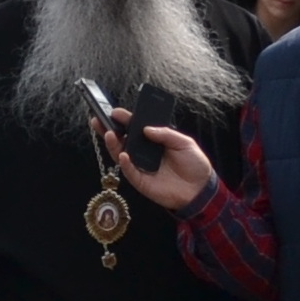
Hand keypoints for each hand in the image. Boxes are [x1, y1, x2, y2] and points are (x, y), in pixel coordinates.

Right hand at [102, 118, 217, 211]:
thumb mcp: (184, 142)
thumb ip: (165, 134)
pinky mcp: (141, 181)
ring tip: (109, 133)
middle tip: (98, 119)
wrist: (201, 188)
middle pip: (122, 140)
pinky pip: (129, 171)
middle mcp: (143, 153)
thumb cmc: (194, 164)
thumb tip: (146, 129)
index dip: (125, 119)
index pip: (135, 128)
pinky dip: (124, 164)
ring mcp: (141, 167)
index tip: (115, 112)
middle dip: (109, 129)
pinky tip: (123, 155)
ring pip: (121, 154)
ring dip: (113, 144)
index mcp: (153, 141)